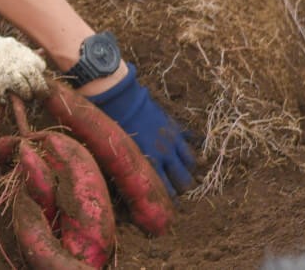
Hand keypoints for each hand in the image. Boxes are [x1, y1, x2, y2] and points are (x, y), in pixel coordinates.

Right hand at [0, 22, 47, 99]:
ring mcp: (8, 77)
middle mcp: (20, 67)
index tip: (36, 80)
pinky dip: (4, 99)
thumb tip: (42, 53)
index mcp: (27, 57)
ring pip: (24, 93)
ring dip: (24, 96)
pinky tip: (3, 95)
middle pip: (37, 85)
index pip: (41, 69)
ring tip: (20, 94)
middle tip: (34, 95)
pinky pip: (5, 99)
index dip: (40, 76)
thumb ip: (27, 53)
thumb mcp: (13, 46)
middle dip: (38, 92)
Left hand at [87, 63, 195, 195]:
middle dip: (182, 186)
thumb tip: (128, 184)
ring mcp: (173, 140)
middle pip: (183, 179)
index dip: (168, 199)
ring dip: (188, 169)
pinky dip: (191, 145)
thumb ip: (128, 168)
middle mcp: (165, 154)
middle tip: (178, 189)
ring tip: (184, 172)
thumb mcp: (118, 152)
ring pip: (190, 162)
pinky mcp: (175, 126)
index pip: (166, 189)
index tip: (166, 203)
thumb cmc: (113, 127)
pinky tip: (189, 149)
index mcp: (150, 163)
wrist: (120, 100)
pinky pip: (190, 139)